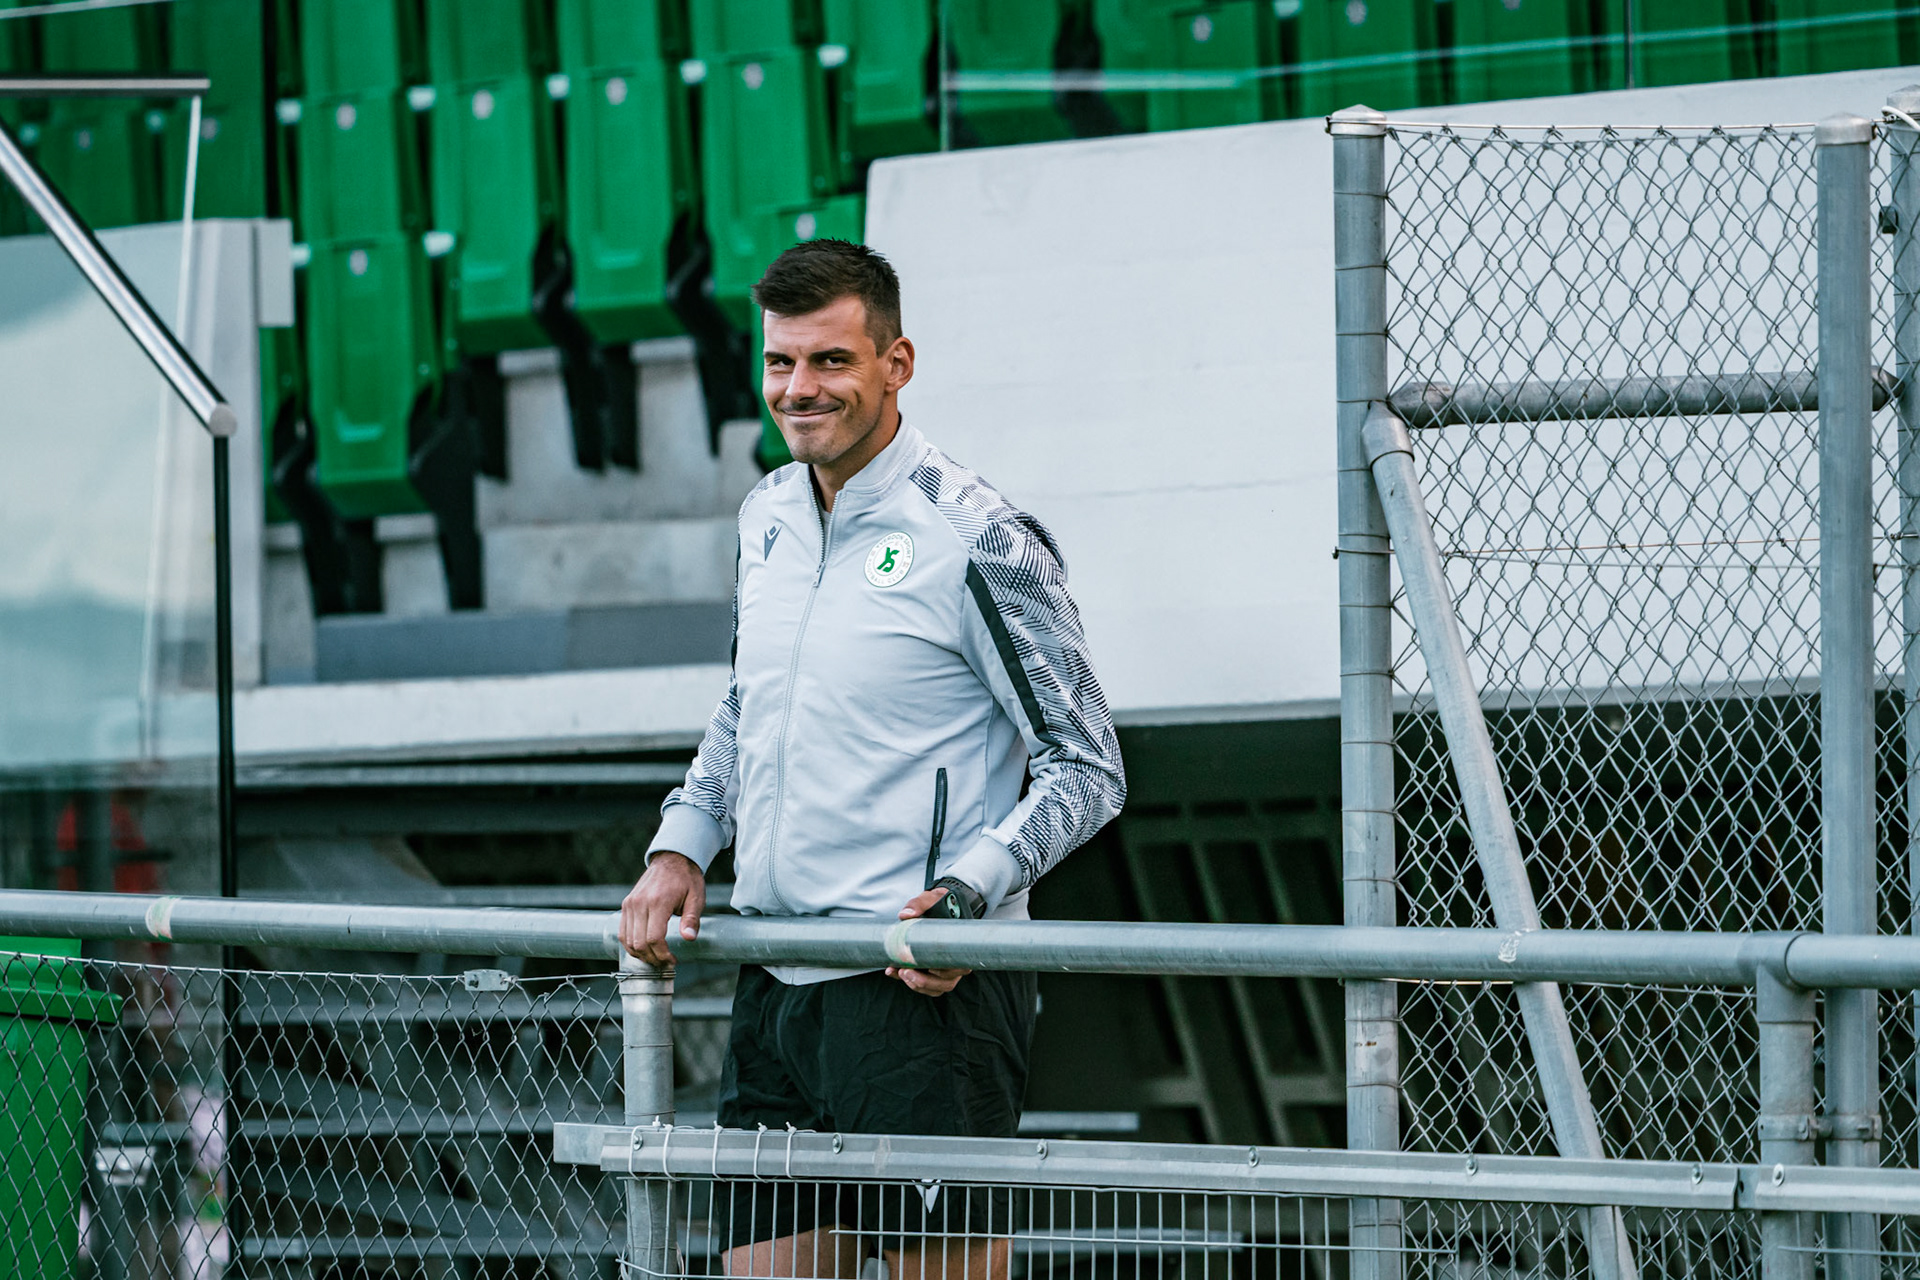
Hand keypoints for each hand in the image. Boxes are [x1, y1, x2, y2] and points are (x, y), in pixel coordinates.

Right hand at [619, 852, 704, 966]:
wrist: (671, 859)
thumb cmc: (686, 879)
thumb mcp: (696, 898)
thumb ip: (692, 919)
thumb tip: (689, 938)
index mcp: (658, 902)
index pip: (654, 938)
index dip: (662, 955)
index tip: (672, 960)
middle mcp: (640, 903)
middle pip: (639, 943)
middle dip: (652, 958)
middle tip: (665, 963)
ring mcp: (630, 904)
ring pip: (627, 940)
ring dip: (640, 954)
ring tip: (656, 958)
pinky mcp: (626, 904)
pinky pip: (622, 931)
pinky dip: (631, 944)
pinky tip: (645, 949)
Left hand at [885, 887, 971, 996]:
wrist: (937, 906)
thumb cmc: (939, 904)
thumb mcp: (930, 899)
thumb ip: (918, 904)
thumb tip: (905, 915)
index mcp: (961, 945)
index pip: (957, 968)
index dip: (943, 973)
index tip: (927, 968)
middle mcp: (957, 961)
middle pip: (945, 983)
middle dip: (924, 982)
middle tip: (905, 971)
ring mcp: (946, 970)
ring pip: (936, 988)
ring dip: (917, 985)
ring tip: (899, 973)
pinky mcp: (934, 972)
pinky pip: (926, 986)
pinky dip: (910, 983)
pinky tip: (894, 972)